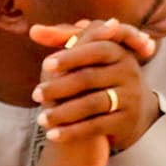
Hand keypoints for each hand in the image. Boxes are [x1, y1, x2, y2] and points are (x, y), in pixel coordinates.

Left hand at [29, 20, 158, 154]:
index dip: (71, 56)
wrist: (128, 110)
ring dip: (63, 112)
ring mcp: (131, 96)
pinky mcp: (127, 120)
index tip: (46, 65)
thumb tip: (34, 30)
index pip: (97, 49)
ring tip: (41, 119)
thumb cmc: (99, 76)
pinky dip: (72, 131)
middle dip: (59, 87)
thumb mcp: (88, 55)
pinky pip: (96, 126)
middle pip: (90, 77)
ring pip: (92, 104)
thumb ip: (64, 39)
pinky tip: (53, 135)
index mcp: (120, 52)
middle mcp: (130, 72)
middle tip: (35, 95)